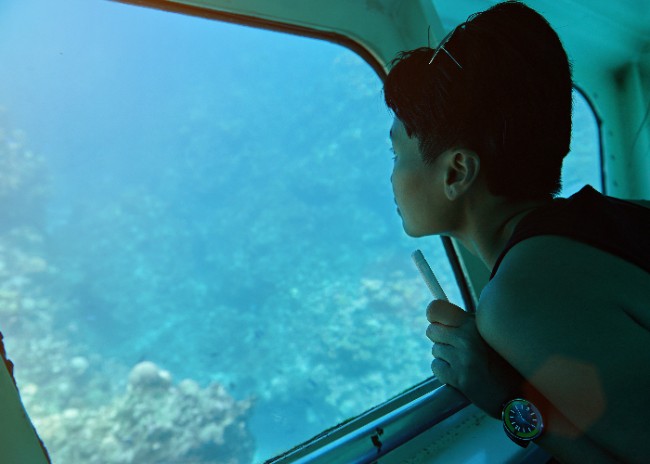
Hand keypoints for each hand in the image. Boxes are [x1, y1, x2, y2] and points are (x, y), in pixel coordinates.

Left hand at [425, 300, 522, 417]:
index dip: (434, 315)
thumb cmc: (502, 362)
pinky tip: (460, 374)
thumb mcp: (490, 334)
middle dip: (441, 339)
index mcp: (474, 324)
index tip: (437, 322)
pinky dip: (444, 372)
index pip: (437, 309)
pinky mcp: (458, 378)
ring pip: (435, 350)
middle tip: (455, 347)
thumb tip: (437, 311)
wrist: (515, 393)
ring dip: (445, 357)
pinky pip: (436, 367)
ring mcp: (462, 359)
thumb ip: (467, 323)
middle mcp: (467, 339)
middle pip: (432, 330)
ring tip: (463, 363)